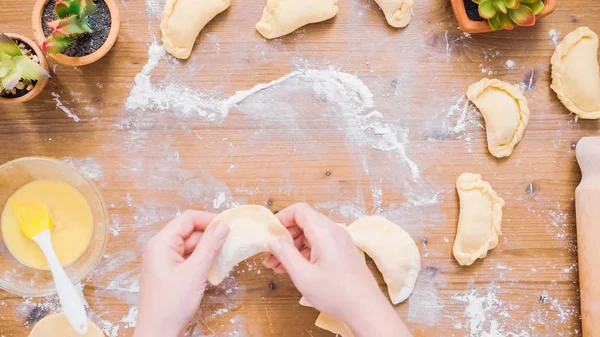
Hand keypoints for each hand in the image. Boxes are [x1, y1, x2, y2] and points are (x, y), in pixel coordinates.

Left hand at [133, 210, 228, 336]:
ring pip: (189, 245)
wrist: (158, 332)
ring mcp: (163, 260)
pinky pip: (187, 257)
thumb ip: (209, 246)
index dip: (208, 219)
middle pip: (189, 231)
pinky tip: (213, 266)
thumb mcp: (195, 272)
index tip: (228, 225)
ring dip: (206, 248)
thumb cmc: (171, 304)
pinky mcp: (168, 271)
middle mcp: (159, 248)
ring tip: (224, 255)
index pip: (187, 219)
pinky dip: (200, 259)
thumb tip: (222, 225)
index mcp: (161, 243)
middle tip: (230, 241)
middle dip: (209, 235)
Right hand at [264, 203, 411, 336]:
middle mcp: (334, 232)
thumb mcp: (304, 276)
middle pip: (304, 222)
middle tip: (270, 254)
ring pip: (310, 235)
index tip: (269, 233)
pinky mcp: (341, 251)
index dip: (282, 218)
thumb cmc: (336, 293)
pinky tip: (293, 268)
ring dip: (292, 247)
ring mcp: (339, 241)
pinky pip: (318, 244)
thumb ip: (285, 255)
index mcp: (325, 232)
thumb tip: (273, 241)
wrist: (365, 308)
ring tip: (277, 266)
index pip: (300, 210)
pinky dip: (304, 253)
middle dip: (285, 237)